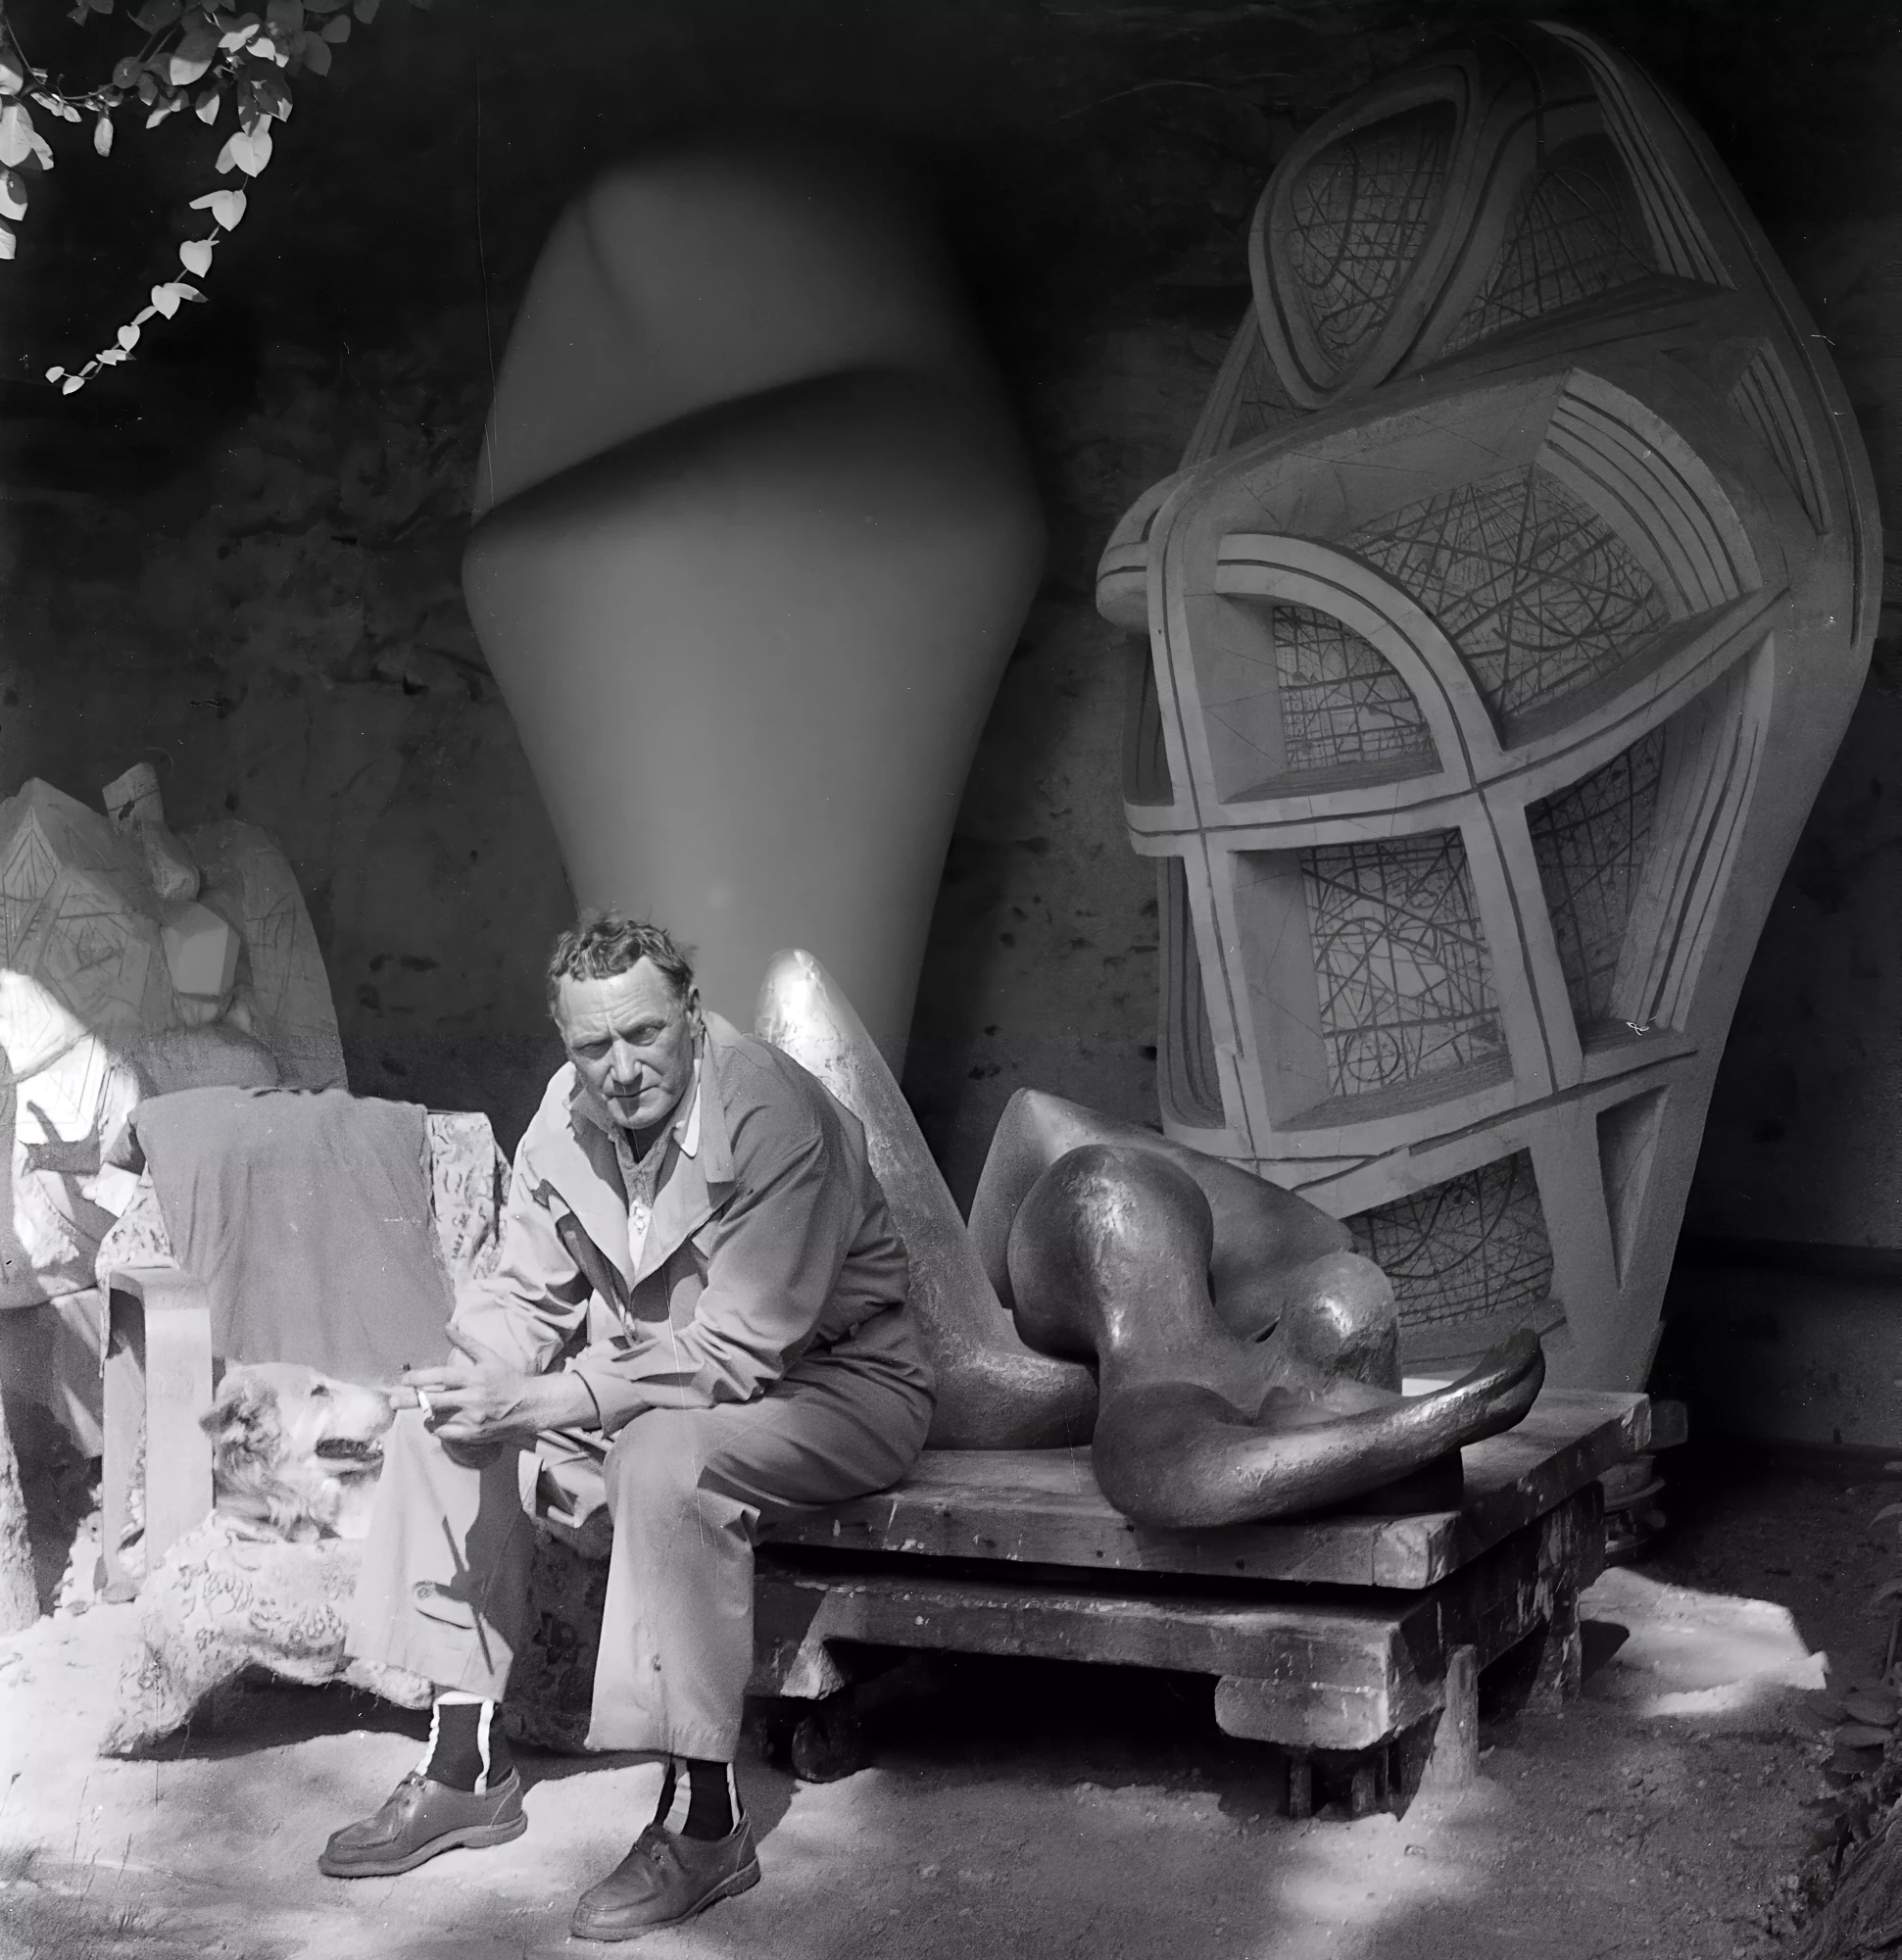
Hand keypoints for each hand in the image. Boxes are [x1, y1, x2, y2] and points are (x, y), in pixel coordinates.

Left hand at [402, 1327, 592, 1453]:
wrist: (530, 1405)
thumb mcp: (489, 1357)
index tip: (404, 1378)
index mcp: (476, 1377)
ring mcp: (473, 1419)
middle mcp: (473, 1398)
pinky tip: (434, 1421)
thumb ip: (466, 1342)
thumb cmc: (508, 1378)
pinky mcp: (474, 1435)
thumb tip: (447, 1326)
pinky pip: (445, 1433)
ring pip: (437, 1419)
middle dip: (409, 1400)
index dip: (419, 1378)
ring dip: (425, 1414)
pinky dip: (436, 1427)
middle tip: (392, 1401)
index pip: (441, 1377)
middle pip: (433, 1401)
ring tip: (419, 1408)